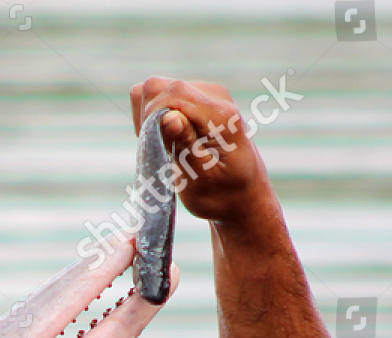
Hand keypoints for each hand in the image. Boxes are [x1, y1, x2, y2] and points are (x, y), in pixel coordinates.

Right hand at [129, 77, 277, 228]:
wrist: (243, 197)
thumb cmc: (223, 196)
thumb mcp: (202, 180)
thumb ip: (185, 145)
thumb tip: (169, 117)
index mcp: (221, 117)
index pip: (171, 94)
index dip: (150, 118)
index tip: (152, 147)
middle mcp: (216, 96)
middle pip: (159, 87)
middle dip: (148, 118)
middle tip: (159, 150)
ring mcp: (207, 93)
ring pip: (157, 89)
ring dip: (150, 119)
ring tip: (166, 148)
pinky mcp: (199, 97)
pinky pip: (162, 95)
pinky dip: (156, 117)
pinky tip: (169, 140)